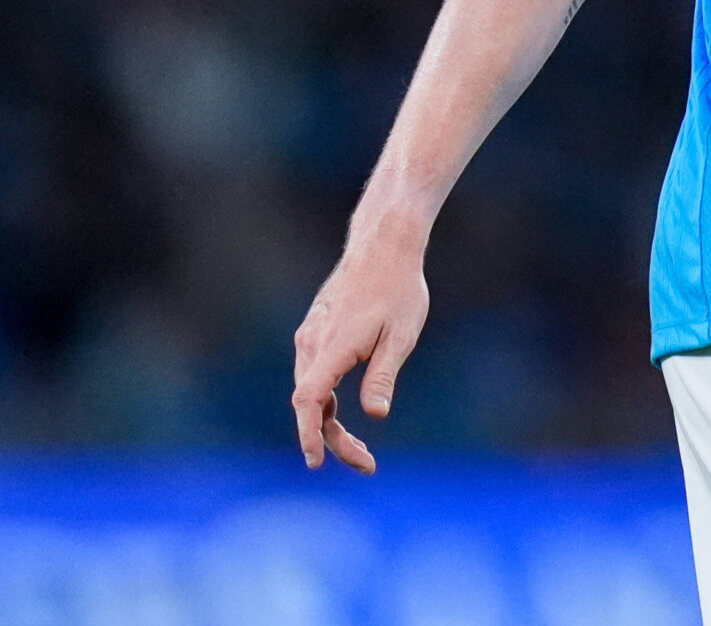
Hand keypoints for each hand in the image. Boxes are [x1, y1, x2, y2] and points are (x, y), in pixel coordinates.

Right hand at [291, 236, 429, 473]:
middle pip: (310, 403)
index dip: (308, 434)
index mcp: (332, 346)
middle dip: (333, 439)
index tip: (316, 462)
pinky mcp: (316, 332)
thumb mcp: (401, 335)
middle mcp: (312, 343)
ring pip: (310, 391)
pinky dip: (324, 401)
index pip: (308, 400)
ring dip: (328, 423)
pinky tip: (342, 415)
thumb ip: (383, 375)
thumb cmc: (398, 289)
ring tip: (361, 451)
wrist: (383, 246)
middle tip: (367, 465)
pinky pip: (313, 375)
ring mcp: (311, 336)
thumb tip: (376, 415)